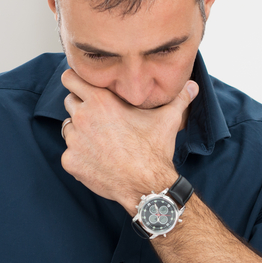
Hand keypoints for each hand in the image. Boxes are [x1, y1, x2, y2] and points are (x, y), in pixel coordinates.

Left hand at [60, 69, 197, 207]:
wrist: (146, 185)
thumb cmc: (154, 150)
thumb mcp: (168, 119)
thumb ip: (179, 98)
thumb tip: (193, 85)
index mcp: (100, 100)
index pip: (70, 77)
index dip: (77, 81)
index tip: (84, 87)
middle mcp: (82, 117)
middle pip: (69, 101)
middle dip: (81, 106)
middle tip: (100, 117)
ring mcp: (74, 141)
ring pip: (68, 127)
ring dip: (80, 131)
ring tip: (101, 140)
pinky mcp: (70, 162)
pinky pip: (69, 153)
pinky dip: (80, 156)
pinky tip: (99, 160)